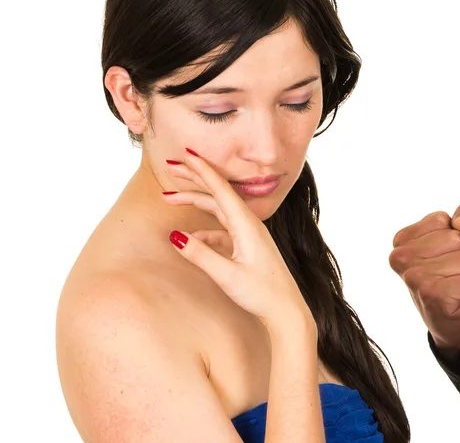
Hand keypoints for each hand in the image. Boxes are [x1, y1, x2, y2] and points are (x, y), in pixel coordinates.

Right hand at [163, 149, 313, 336]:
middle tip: (171, 166)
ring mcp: (249, 235)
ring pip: (218, 210)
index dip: (203, 170)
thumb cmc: (261, 293)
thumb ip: (201, 255)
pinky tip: (188, 236)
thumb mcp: (227, 276)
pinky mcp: (247, 246)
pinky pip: (221, 229)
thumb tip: (175, 236)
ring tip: (169, 198)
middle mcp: (249, 224)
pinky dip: (203, 228)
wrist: (286, 310)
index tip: (187, 154)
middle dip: (194, 179)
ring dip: (195, 201)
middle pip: (218, 194)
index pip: (221, 190)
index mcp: (247, 225)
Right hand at [389, 203, 459, 354]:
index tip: (447, 254)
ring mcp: (413, 278)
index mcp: (403, 239)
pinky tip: (457, 299)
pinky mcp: (430, 297)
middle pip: (454, 238)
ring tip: (454, 286)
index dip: (457, 235)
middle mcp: (401, 257)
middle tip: (452, 273)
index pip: (442, 219)